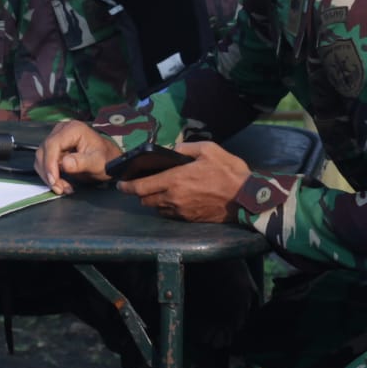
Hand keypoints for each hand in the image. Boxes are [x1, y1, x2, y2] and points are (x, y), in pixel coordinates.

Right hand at [35, 120, 122, 194]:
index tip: (54, 180)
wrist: (108, 161)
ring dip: (49, 176)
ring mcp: (56, 139)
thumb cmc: (105, 159)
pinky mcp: (54, 149)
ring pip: (41, 159)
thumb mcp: (97, 163)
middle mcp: (62, 130)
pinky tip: (62, 183)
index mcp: (73, 129)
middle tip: (59, 189)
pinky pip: (45, 163)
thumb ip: (81, 163)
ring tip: (63, 188)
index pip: (52, 144)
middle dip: (49, 173)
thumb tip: (65, 164)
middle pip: (44, 152)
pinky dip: (50, 175)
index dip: (50, 163)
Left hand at [116, 141, 248, 223]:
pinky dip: (166, 207)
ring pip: (157, 208)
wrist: (246, 198)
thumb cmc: (228, 172)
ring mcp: (181, 211)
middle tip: (140, 185)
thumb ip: (186, 148)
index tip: (120, 184)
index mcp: (175, 180)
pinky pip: (170, 214)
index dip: (127, 186)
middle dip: (139, 193)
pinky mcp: (190, 219)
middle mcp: (173, 198)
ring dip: (154, 200)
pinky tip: (174, 198)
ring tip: (159, 190)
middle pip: (145, 200)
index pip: (142, 187)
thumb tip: (172, 150)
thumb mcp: (209, 149)